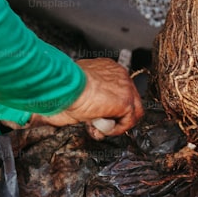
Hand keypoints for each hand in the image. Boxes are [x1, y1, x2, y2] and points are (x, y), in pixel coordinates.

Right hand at [29, 58, 143, 138]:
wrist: (66, 86)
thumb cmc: (65, 86)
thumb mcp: (79, 90)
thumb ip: (89, 96)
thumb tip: (87, 109)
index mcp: (108, 68)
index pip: (118, 88)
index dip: (110, 104)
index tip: (99, 112)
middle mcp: (120, 75)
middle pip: (129, 98)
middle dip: (116, 114)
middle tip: (100, 122)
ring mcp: (126, 87)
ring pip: (132, 111)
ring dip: (117, 122)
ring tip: (100, 126)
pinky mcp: (126, 102)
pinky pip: (129, 121)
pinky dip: (117, 129)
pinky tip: (102, 128)